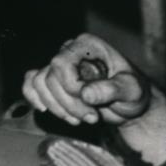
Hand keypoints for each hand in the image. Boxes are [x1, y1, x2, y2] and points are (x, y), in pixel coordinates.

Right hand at [22, 34, 165, 161]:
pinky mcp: (54, 81)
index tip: (93, 106)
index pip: (61, 63)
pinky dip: (35, 98)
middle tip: (93, 118)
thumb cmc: (134, 93)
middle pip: (49, 78)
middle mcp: (70, 51)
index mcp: (88, 46)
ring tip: (80, 120)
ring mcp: (60, 66)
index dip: (71, 88)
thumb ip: (111, 90)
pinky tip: (46, 110)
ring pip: (39, 84)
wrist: (131, 104)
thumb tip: (86, 94)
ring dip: (57, 108)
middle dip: (69, 105)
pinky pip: (31, 84)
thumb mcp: (131, 91)